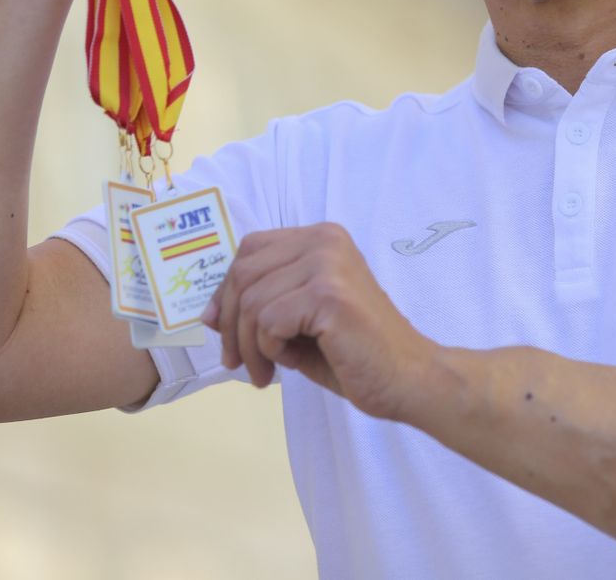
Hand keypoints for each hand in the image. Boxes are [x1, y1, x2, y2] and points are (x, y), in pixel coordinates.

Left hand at [202, 222, 441, 420]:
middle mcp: (325, 239)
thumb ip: (263, 303)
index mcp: (321, 237)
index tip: (220, 331)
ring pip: (251, 301)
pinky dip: (270, 350)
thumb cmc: (354, 353)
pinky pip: (268, 321)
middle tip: (238, 363)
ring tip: (266, 372)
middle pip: (243, 274)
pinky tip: (290, 363)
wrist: (407, 378)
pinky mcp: (329, 295)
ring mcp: (329, 263)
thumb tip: (209, 313)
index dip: (225, 291)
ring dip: (249, 346)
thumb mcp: (300, 317)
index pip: (249, 250)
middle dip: (230, 325)